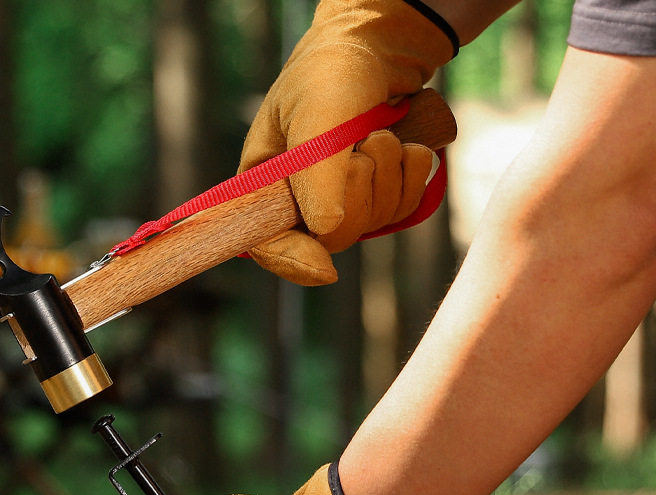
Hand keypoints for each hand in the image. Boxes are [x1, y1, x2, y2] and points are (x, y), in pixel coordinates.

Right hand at [239, 0, 456, 284]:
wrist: (383, 45)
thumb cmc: (333, 72)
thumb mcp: (318, 117)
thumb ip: (317, 175)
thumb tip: (326, 232)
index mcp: (265, 186)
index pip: (267, 243)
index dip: (292, 260)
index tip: (324, 269)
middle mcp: (301, 201)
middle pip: (332, 238)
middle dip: (358, 189)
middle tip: (361, 145)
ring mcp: (342, 201)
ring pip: (373, 223)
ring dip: (388, 172)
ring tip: (380, 132)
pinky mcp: (378, 196)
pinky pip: (401, 208)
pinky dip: (410, 174)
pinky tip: (403, 145)